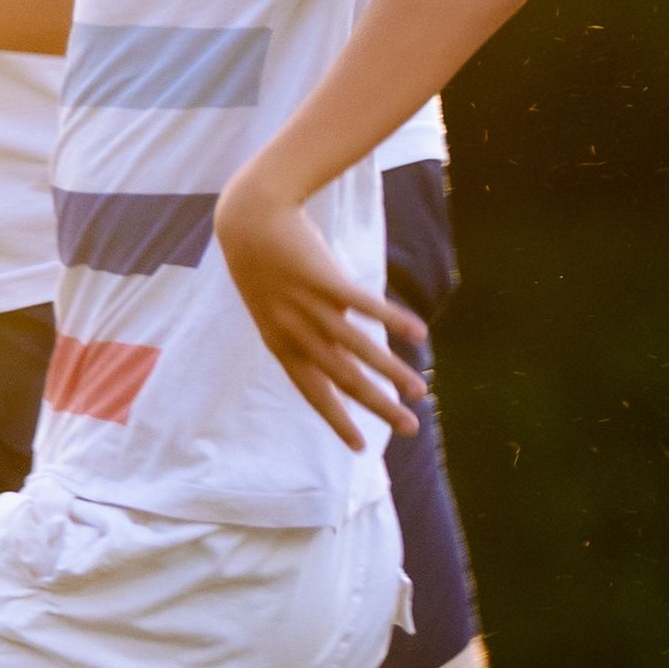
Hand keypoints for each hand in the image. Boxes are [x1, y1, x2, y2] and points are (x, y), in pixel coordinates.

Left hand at [216, 168, 423, 449]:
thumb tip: (350, 358)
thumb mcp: (282, 311)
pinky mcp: (324, 278)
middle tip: (410, 429)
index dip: (339, 421)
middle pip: (343, 379)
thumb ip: (314, 335)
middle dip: (378, 407)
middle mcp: (295, 332)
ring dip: (392, 372)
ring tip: (420, 392)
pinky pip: (364, 304)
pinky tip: (420, 334)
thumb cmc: (268, 267)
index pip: (314, 393)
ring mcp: (309, 306)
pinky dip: (393, 320)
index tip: (362, 447)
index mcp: (281, 345)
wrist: (247, 220)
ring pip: (358, 349)